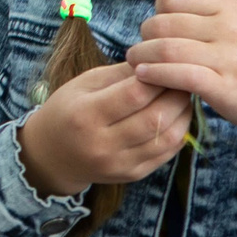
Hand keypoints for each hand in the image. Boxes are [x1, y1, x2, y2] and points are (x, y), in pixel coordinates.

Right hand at [16, 60, 193, 199]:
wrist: (52, 154)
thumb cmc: (68, 110)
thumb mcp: (84, 83)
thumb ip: (121, 74)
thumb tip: (159, 62)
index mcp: (85, 114)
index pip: (135, 94)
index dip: (158, 77)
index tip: (169, 64)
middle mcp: (102, 143)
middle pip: (155, 118)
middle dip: (176, 95)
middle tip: (184, 79)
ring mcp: (118, 163)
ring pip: (167, 138)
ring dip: (183, 114)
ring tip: (183, 97)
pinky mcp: (132, 175)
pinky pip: (166, 154)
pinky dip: (178, 133)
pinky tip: (177, 118)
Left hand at [124, 0, 236, 163]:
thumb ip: (206, 10)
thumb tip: (162, 6)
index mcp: (229, 5)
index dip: (158, 11)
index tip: (160, 27)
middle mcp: (230, 26)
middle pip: (163, 23)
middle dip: (145, 37)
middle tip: (143, 48)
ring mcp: (228, 56)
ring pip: (165, 48)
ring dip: (141, 55)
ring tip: (136, 62)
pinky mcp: (224, 86)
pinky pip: (178, 74)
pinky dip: (154, 74)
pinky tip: (144, 76)